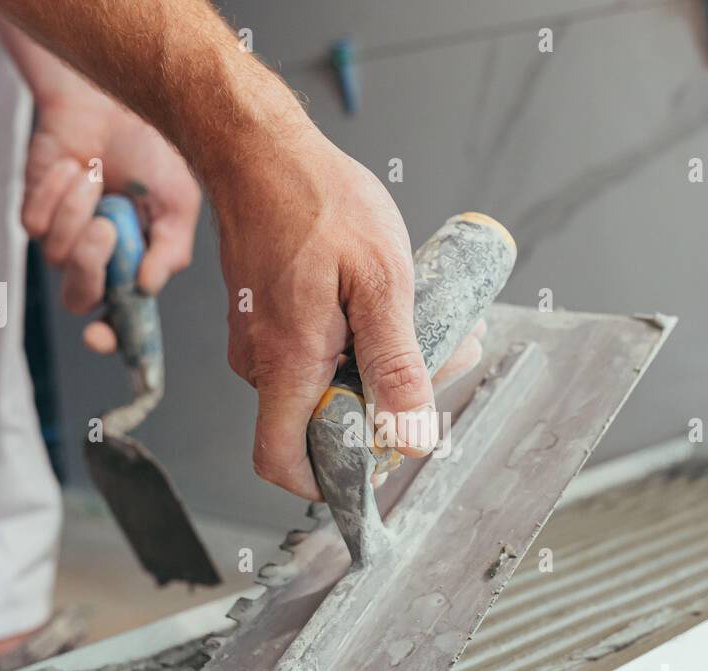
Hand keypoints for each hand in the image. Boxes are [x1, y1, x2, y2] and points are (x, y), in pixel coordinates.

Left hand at [21, 93, 201, 352]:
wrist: (110, 106)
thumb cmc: (150, 155)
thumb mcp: (178, 205)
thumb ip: (171, 251)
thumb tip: (147, 289)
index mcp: (134, 271)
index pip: (120, 323)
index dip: (110, 339)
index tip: (101, 336)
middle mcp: (97, 264)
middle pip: (79, 299)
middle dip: (89, 268)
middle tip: (106, 228)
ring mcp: (62, 241)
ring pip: (56, 257)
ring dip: (78, 212)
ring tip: (96, 177)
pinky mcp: (34, 214)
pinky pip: (36, 225)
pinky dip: (58, 193)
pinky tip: (75, 168)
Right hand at [214, 128, 479, 500]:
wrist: (260, 151)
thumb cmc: (317, 201)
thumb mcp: (382, 282)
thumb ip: (397, 364)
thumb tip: (412, 437)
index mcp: (288, 362)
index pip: (282, 461)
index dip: (325, 483)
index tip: (374, 473)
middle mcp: (263, 362)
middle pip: (320, 423)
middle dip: (386, 408)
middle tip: (446, 359)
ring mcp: (260, 342)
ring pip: (323, 385)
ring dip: (379, 369)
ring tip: (431, 321)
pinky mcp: (268, 322)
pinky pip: (314, 355)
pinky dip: (359, 343)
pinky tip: (392, 306)